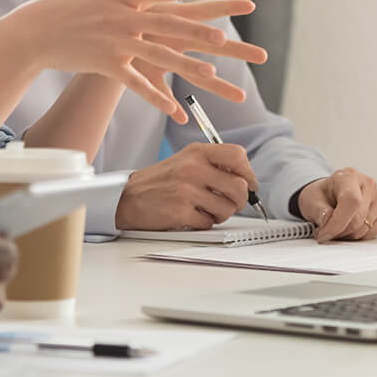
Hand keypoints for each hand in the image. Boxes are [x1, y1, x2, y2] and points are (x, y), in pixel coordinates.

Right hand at [9, 0, 263, 120]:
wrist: (38, 30)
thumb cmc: (68, 9)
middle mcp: (122, 16)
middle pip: (166, 24)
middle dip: (196, 32)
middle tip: (222, 38)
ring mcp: (116, 41)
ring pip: (157, 55)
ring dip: (186, 65)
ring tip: (210, 73)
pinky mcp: (107, 64)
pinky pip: (137, 84)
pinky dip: (156, 98)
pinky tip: (174, 109)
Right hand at [115, 143, 259, 229]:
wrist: (127, 197)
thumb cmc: (160, 181)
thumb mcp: (185, 161)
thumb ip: (213, 164)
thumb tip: (246, 180)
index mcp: (197, 152)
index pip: (238, 156)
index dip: (248, 173)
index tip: (247, 184)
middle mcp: (193, 168)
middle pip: (239, 187)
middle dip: (239, 201)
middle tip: (229, 203)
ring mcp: (187, 190)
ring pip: (228, 208)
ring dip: (220, 214)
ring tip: (205, 210)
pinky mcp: (181, 211)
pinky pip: (209, 223)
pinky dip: (203, 223)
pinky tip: (191, 216)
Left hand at [298, 169, 376, 240]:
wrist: (330, 194)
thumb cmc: (322, 195)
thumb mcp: (311, 200)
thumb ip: (318, 210)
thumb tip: (327, 220)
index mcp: (349, 176)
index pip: (351, 201)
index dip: (338, 223)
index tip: (324, 234)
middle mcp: (368, 184)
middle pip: (358, 220)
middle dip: (339, 232)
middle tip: (325, 232)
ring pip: (365, 229)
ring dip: (348, 235)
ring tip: (336, 228)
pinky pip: (373, 233)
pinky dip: (359, 236)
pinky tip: (349, 227)